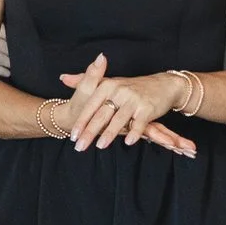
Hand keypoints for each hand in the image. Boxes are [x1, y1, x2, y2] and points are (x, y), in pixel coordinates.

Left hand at [55, 54, 198, 154]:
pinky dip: (134, 133)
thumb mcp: (109, 83)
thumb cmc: (132, 87)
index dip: (81, 122)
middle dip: (89, 132)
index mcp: (108, 85)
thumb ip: (85, 80)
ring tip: (100, 146)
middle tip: (79, 146)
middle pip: (101, 115)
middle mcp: (120, 90)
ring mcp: (134, 99)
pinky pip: (139, 123)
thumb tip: (62, 78)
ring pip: (118, 119)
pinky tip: (127, 142)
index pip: (91, 106)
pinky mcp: (147, 107)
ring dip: (109, 134)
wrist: (163, 85)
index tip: (73, 136)